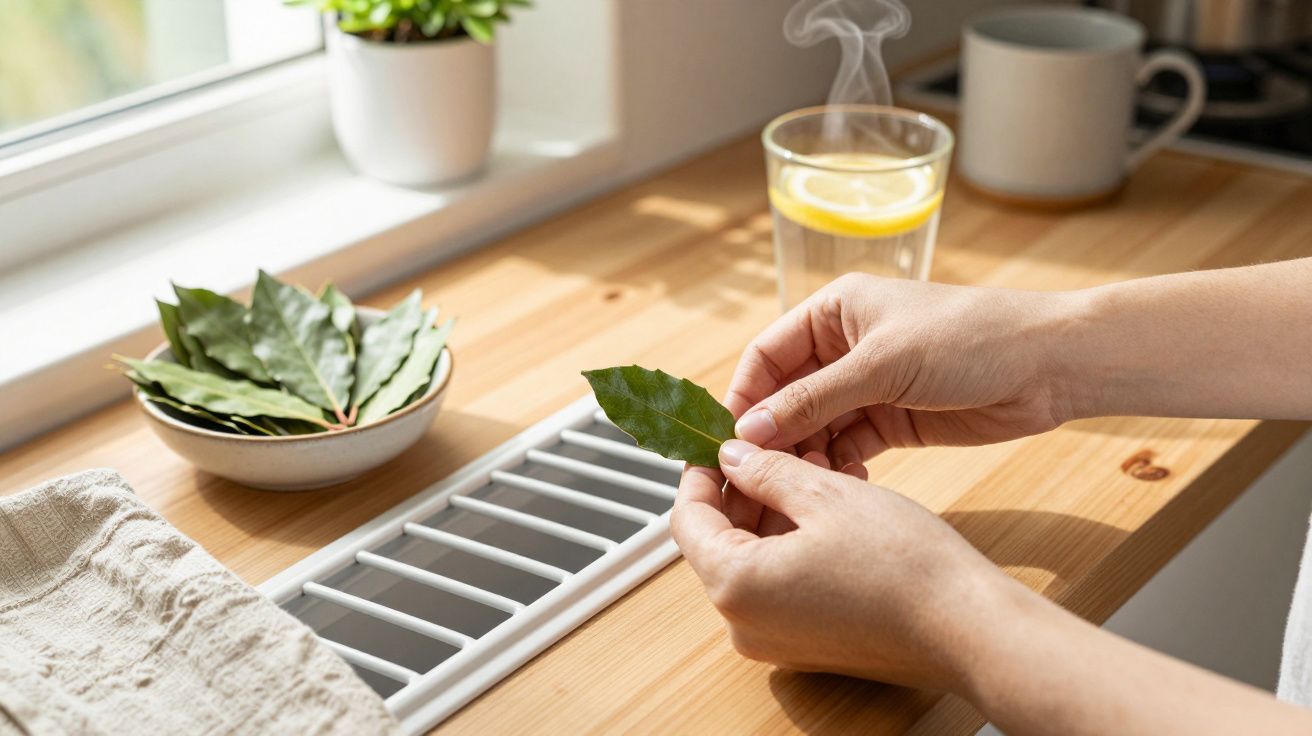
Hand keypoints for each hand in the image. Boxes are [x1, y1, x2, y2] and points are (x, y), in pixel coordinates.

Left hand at [672, 439, 1020, 690]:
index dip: (702, 472)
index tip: (718, 442)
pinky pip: (780, 584)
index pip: (688, 519)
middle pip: (719, 541)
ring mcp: (775, 640)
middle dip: (745, 489)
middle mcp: (744, 624)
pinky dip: (793, 543)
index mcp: (736, 586)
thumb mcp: (825, 494)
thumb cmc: (905, 568)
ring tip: (814, 470)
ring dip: (774, 512)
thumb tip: (732, 457)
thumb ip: (765, 472)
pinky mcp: (806, 644)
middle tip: (775, 448)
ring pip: (752, 559)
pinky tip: (828, 508)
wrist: (967, 627)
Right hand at [726, 273, 1077, 471]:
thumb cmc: (969, 337)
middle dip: (772, 434)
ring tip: (804, 483)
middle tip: (758, 476)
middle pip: (786, 396)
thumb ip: (812, 400)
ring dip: (806, 455)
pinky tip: (837, 483)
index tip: (726, 440)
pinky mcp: (893, 420)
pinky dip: (838, 465)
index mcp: (835, 312)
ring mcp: (869, 386)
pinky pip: (848, 446)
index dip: (744, 396)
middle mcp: (845, 347)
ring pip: (815, 426)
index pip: (767, 355)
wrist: (1048, 365)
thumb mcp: (881, 364)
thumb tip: (749, 430)